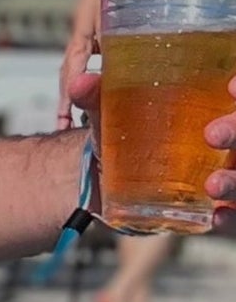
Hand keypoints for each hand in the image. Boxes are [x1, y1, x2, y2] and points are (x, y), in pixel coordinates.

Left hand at [67, 62, 235, 228]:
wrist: (111, 179)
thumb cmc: (124, 136)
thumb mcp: (112, 116)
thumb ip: (99, 98)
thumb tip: (81, 84)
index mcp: (213, 107)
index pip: (235, 94)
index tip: (230, 86)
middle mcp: (229, 140)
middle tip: (213, 135)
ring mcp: (228, 171)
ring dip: (235, 180)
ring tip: (212, 185)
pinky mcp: (219, 206)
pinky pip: (235, 215)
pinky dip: (230, 217)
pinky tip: (216, 217)